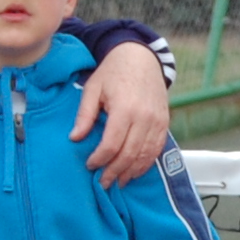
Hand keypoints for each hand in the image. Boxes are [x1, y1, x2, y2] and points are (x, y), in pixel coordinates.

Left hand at [72, 41, 169, 186]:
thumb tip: (75, 138)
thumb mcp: (93, 89)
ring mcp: (157, 121)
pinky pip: (156, 149)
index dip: (100, 159)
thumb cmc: (113, 72)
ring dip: (130, 172)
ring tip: (118, 181)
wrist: (141, 57)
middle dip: (114, 171)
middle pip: (129, 154)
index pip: (112, 144)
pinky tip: (134, 171)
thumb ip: (85, 115)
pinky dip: (145, 163)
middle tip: (102, 182)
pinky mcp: (164, 123)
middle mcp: (144, 117)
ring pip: (145, 155)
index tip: (90, 165)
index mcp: (125, 108)